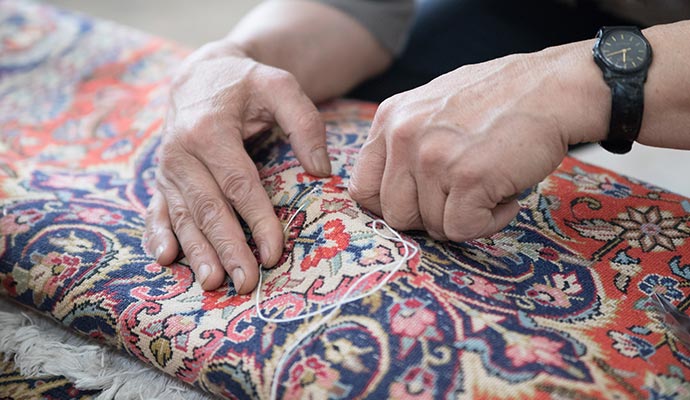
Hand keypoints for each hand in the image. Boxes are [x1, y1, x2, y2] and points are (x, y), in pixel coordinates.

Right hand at [145, 40, 330, 292]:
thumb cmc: (245, 84)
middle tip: (247, 283)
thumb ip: (304, 122)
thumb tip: (321, 170)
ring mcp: (167, 169)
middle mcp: (181, 152)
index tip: (275, 253)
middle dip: (228, 248)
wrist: (200, 76)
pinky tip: (164, 259)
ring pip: (183, 216)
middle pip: (208, 208)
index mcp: (209, 130)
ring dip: (197, 252)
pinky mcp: (161, 180)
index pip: (238, 185)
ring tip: (212, 283)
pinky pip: (157, 210)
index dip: (258, 221)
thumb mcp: (279, 86)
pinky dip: (158, 235)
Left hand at [349, 42, 608, 241]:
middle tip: (463, 196)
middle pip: (395, 216)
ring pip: (432, 226)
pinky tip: (506, 194)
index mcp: (390, 119)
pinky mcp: (467, 178)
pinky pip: (463, 230)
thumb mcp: (433, 107)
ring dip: (465, 217)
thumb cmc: (499, 101)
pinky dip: (490, 222)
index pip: (362, 189)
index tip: (421, 204)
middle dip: (430, 217)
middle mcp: (403, 136)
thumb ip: (404, 144)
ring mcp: (433, 157)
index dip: (392, 206)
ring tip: (491, 184)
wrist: (555, 87)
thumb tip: (388, 196)